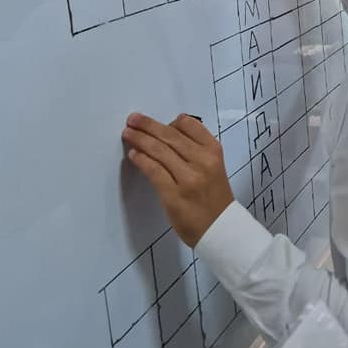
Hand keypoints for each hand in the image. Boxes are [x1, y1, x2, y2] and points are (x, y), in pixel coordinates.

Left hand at [122, 112, 233, 246]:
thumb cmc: (214, 196)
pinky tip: (133, 155)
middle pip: (170, 135)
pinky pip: (154, 171)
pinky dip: (141, 160)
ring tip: (128, 133)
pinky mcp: (174, 195)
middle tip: (132, 119)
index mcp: (213, 150)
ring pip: (159, 151)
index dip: (170, 121)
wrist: (220, 228)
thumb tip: (165, 135)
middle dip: (148, 125)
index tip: (157, 123)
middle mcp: (202, 160)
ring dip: (140, 139)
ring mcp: (188, 178)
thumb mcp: (214, 166)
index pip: (189, 124)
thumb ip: (195, 150)